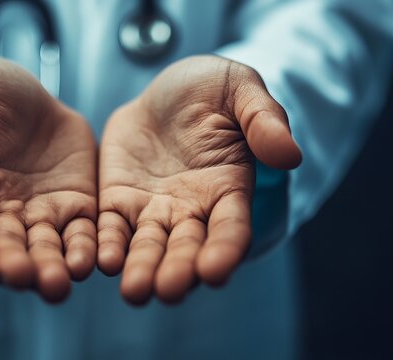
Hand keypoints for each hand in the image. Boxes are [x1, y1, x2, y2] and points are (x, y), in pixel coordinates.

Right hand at [0, 58, 96, 302]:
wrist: (36, 99)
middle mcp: (2, 209)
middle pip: (5, 245)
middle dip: (12, 263)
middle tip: (22, 276)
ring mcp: (41, 213)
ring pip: (44, 249)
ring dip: (50, 269)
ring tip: (58, 284)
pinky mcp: (76, 208)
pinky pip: (82, 234)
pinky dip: (85, 250)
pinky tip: (93, 262)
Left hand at [97, 55, 301, 304]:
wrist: (166, 92)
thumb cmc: (213, 90)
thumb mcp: (241, 90)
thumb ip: (264, 120)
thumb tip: (290, 155)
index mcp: (229, 188)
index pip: (231, 227)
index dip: (225, 249)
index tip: (216, 271)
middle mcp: (192, 209)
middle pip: (186, 247)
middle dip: (178, 270)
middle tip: (167, 290)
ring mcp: (153, 209)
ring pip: (148, 246)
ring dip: (141, 269)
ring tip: (134, 291)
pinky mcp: (118, 201)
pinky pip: (112, 228)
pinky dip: (109, 246)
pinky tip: (102, 262)